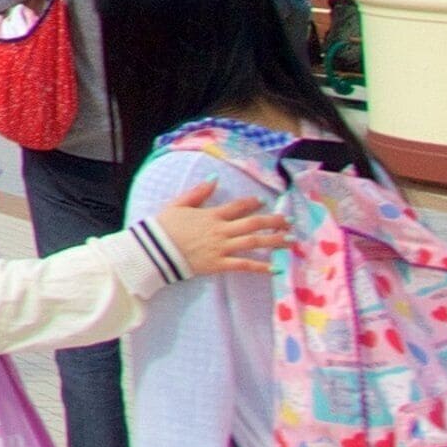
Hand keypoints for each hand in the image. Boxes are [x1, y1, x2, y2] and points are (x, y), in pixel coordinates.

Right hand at [151, 180, 289, 277]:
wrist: (155, 250)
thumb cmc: (165, 226)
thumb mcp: (179, 204)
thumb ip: (198, 192)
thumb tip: (214, 179)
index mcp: (212, 214)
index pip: (238, 206)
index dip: (253, 203)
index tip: (265, 201)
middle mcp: (221, 230)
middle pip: (253, 223)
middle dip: (274, 221)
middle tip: (290, 221)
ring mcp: (222, 247)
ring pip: (254, 242)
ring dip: (274, 240)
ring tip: (291, 240)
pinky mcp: (219, 264)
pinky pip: (244, 265)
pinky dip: (261, 266)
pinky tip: (276, 267)